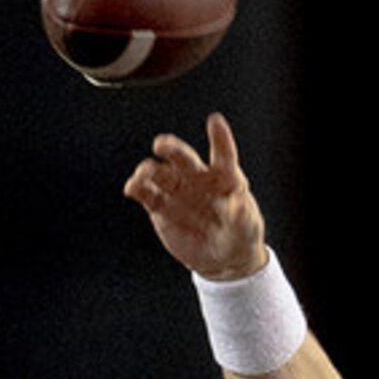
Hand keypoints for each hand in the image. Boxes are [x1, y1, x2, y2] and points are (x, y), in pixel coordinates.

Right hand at [122, 112, 268, 280]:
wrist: (222, 258)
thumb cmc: (240, 235)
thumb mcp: (247, 228)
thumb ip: (242, 216)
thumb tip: (238, 204)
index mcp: (224, 176)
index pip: (222, 153)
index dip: (219, 137)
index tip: (214, 121)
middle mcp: (197, 177)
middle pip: (182, 157)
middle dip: (171, 148)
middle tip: (161, 145)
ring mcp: (177, 190)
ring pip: (159, 172)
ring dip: (148, 170)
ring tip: (144, 174)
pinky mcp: (160, 208)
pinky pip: (145, 193)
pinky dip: (136, 188)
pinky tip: (132, 188)